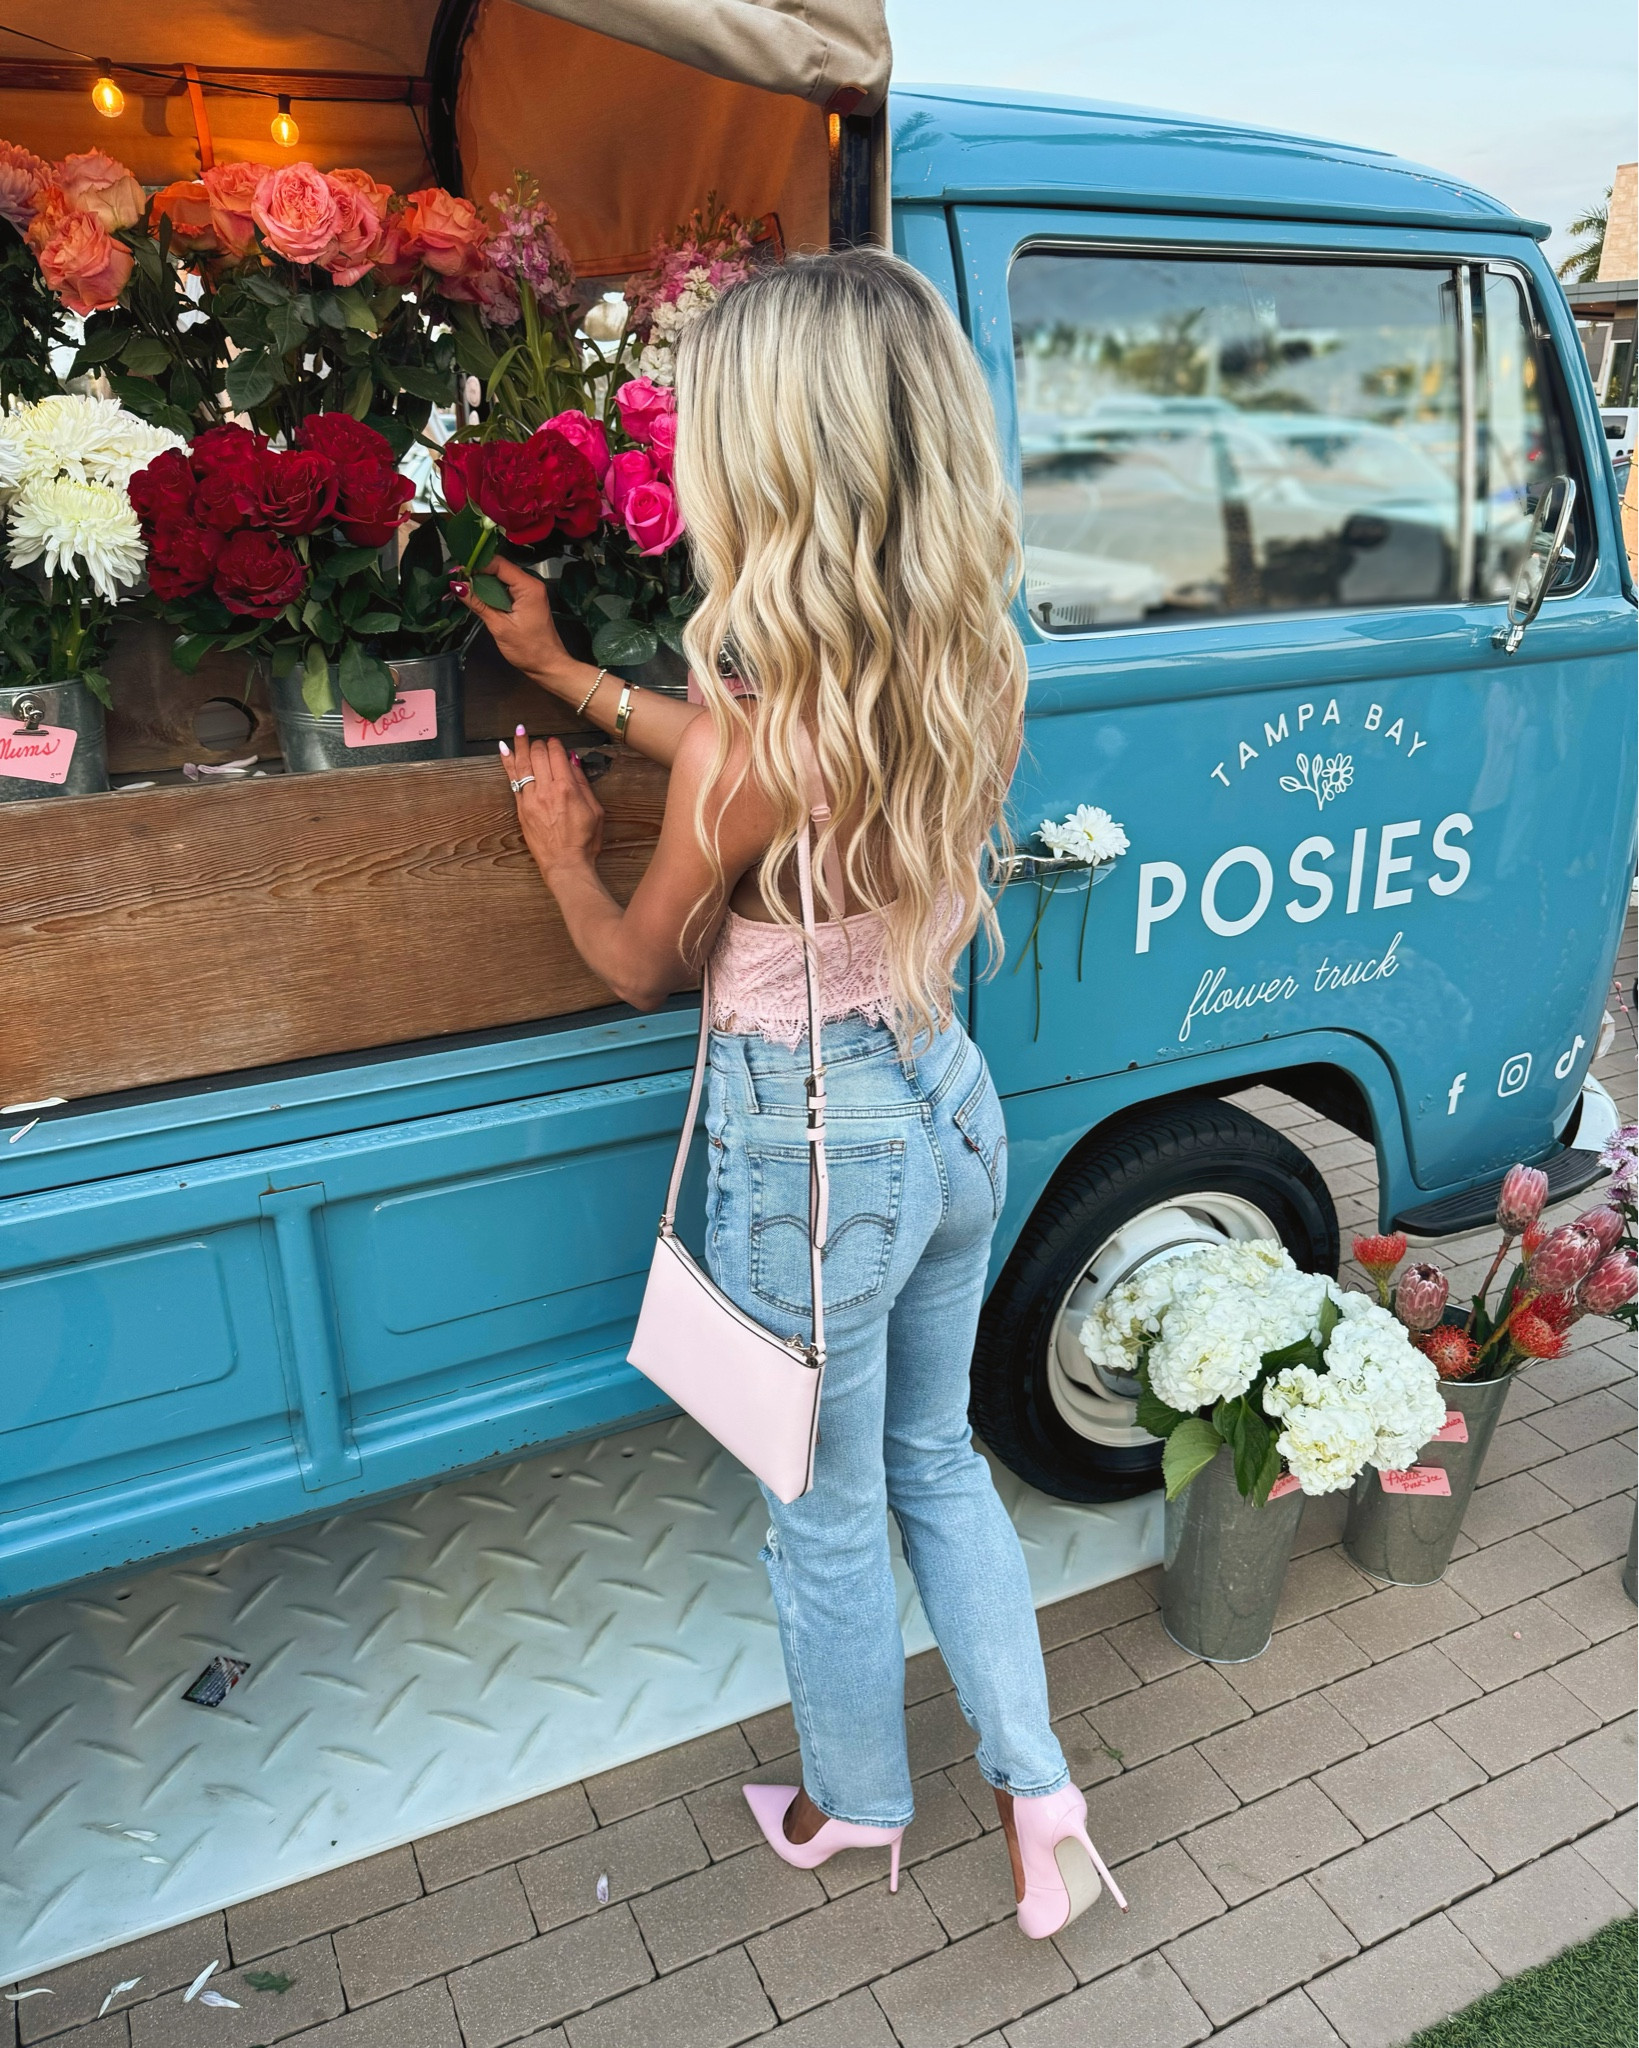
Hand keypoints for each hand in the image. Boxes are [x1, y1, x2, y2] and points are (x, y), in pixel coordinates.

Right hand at [455, 557, 571, 689]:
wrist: (548, 665)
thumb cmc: (530, 649)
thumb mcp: (499, 626)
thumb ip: (478, 604)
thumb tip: (458, 586)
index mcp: (528, 587)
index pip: (499, 564)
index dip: (477, 565)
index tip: (459, 571)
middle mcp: (530, 584)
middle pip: (499, 569)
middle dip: (477, 573)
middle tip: (457, 580)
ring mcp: (528, 592)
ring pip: (500, 579)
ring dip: (482, 583)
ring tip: (462, 587)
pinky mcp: (524, 600)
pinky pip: (504, 589)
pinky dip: (490, 592)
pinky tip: (476, 596)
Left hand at [500, 726, 603, 882]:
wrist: (565, 864)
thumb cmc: (584, 840)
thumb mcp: (595, 810)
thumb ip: (583, 783)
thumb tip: (573, 761)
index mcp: (567, 788)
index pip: (557, 755)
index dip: (556, 745)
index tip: (556, 742)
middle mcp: (547, 790)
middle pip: (539, 756)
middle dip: (540, 744)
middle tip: (540, 740)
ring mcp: (531, 799)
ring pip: (523, 764)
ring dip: (521, 745)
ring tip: (519, 731)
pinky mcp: (521, 808)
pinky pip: (512, 780)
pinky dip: (508, 763)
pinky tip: (504, 749)